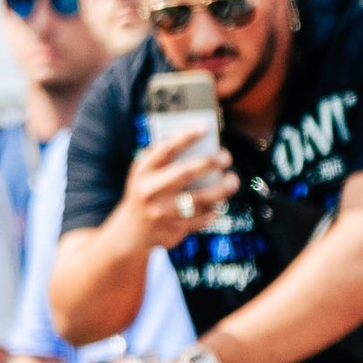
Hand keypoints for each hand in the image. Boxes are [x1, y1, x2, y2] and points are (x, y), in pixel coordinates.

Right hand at [118, 128, 237, 254]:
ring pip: (199, 200)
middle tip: (226, 158)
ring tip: (232, 182)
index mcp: (144, 173)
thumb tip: (197, 139)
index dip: (186, 137)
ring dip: (221, 190)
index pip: (166, 149)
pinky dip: (213, 211)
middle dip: (210, 163)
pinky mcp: (172, 231)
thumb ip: (162, 154)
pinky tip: (217, 204)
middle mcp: (150, 193)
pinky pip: (201, 219)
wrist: (130, 234)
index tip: (205, 128)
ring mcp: (161, 214)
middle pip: (186, 173)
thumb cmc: (145, 193)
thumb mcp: (144, 172)